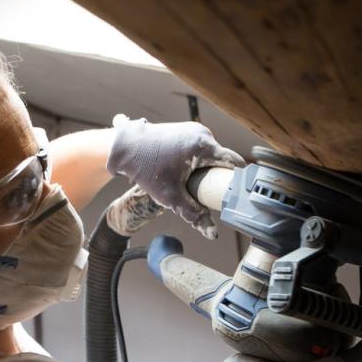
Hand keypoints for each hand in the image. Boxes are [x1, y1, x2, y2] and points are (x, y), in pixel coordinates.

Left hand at [106, 115, 244, 239]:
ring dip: (206, 169)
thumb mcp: (171, 196)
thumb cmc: (146, 169)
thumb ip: (193, 214)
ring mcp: (195, 129)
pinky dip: (197, 160)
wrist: (125, 147)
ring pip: (211, 155)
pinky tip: (184, 170)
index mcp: (204, 145)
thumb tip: (211, 233)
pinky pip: (201, 148)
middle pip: (221, 161)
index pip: (234, 163)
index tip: (234, 194)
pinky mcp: (187, 129)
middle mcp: (203, 133)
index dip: (236, 181)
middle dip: (216, 177)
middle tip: (205, 192)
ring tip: (191, 181)